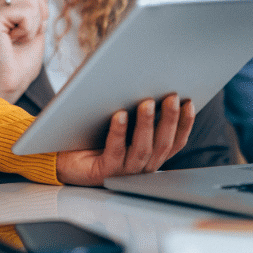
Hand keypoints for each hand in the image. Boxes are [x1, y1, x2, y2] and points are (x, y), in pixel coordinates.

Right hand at [0, 0, 47, 102]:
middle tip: (22, 38)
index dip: (40, 14)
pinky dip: (27, 30)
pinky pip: (26, 12)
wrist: (9, 84)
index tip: (26, 35)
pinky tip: (13, 41)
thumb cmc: (20, 65)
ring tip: (17, 40)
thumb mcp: (36, 30)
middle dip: (38, 18)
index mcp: (1, 8)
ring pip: (31, 1)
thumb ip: (38, 8)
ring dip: (32, 26)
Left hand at [55, 93, 194, 184]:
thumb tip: (146, 80)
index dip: (184, 124)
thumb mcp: (119, 119)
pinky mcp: (104, 172)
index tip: (189, 102)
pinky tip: (119, 115)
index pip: (174, 142)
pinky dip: (118, 133)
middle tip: (171, 97)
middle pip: (162, 144)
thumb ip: (135, 108)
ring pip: (142, 149)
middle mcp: (141, 165)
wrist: (62, 155)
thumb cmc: (92, 134)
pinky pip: (115, 152)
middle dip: (169, 120)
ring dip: (146, 125)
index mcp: (149, 154)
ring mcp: (124, 171)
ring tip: (147, 102)